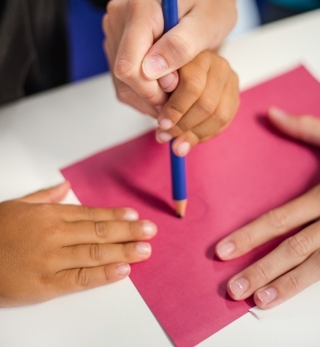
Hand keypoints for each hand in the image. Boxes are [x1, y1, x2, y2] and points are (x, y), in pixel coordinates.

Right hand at [0, 181, 156, 306]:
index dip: (115, 214)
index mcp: (50, 214)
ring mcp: (52, 259)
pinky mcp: (46, 284)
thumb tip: (64, 187)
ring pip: (95, 253)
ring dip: (124, 250)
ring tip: (145, 249)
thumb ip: (44, 196)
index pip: (91, 213)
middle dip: (128, 231)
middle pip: (99, 231)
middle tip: (151, 231)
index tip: (134, 215)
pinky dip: (103, 274)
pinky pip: (80, 278)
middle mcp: (55, 234)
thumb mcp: (18, 205)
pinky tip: (122, 270)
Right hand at [102, 0, 236, 117]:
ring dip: (148, 95)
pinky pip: (122, 83)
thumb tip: (150, 70)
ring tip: (175, 84)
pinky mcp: (114, 44)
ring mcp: (114, 31)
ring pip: (121, 83)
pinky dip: (143, 93)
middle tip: (180, 85)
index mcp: (140, 8)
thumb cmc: (210, 8)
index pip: (128, 66)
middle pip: (123, 77)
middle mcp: (119, 17)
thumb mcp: (207, 24)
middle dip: (152, 92)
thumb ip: (182, 45)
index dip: (152, 88)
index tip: (177, 84)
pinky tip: (164, 83)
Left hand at [155, 51, 238, 155]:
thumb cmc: (165, 71)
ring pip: (218, 115)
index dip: (176, 108)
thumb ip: (157, 86)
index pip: (192, 85)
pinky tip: (190, 139)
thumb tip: (159, 107)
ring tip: (176, 145)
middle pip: (206, 103)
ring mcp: (229, 79)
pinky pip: (225, 121)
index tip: (161, 123)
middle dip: (183, 125)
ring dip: (195, 134)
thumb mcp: (155, 73)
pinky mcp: (234, 94)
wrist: (185, 63)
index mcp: (196, 54)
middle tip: (164, 136)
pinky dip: (206, 134)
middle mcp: (217, 64)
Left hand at [215, 108, 319, 308]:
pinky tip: (293, 295)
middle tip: (232, 289)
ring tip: (259, 302)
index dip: (251, 236)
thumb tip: (270, 113)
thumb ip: (306, 127)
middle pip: (295, 248)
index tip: (223, 250)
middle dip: (262, 270)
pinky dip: (314, 283)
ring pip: (319, 267)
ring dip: (287, 286)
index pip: (281, 218)